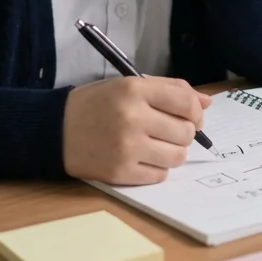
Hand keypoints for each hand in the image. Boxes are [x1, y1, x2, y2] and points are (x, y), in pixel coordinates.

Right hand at [62, 76, 212, 184]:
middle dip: (184, 133)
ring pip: (177, 156)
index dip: (196, 112)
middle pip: (186, 132)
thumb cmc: (96, 104)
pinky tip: (142, 158)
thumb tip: (207, 102)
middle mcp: (132, 117)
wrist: (54, 130)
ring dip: (173, 152)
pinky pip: (160, 175)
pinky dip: (157, 169)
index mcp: (134, 90)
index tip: (191, 117)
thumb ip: (169, 89)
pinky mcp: (120, 172)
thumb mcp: (129, 85)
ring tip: (157, 146)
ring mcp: (126, 147)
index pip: (186, 101)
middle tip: (168, 132)